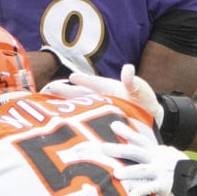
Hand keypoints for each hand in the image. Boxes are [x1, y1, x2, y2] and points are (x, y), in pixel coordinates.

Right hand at [46, 64, 163, 124]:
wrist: (149, 118)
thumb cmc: (144, 100)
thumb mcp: (140, 89)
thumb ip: (133, 82)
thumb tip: (128, 69)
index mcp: (108, 88)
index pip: (95, 83)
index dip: (84, 80)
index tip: (73, 77)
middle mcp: (100, 98)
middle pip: (80, 94)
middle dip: (65, 92)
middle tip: (48, 89)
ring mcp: (98, 110)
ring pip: (79, 107)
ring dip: (65, 107)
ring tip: (48, 106)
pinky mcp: (99, 122)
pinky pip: (86, 121)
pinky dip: (75, 123)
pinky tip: (63, 126)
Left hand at [100, 121, 186, 195]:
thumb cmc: (182, 172)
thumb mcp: (170, 157)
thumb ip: (157, 154)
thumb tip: (144, 149)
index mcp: (158, 152)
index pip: (141, 139)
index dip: (127, 132)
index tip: (113, 125)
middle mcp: (158, 159)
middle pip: (136, 151)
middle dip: (119, 149)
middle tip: (103, 147)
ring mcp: (161, 172)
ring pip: (142, 170)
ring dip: (129, 172)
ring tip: (116, 174)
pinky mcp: (165, 185)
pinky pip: (151, 188)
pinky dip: (142, 191)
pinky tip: (132, 195)